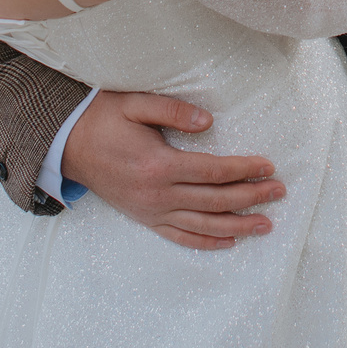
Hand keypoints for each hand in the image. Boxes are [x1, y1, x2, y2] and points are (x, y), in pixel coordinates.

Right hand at [61, 90, 284, 250]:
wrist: (67, 146)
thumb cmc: (102, 119)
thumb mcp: (134, 104)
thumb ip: (172, 111)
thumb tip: (208, 122)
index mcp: (159, 165)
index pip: (214, 171)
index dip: (244, 170)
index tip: (269, 167)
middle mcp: (158, 194)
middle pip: (215, 201)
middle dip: (251, 197)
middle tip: (279, 192)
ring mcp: (151, 211)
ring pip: (203, 225)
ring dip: (237, 225)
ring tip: (266, 224)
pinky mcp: (145, 219)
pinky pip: (180, 237)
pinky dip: (207, 243)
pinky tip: (230, 242)